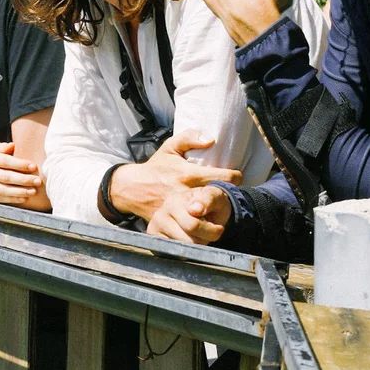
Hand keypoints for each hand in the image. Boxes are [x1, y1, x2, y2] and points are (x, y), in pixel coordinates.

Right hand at [0, 141, 42, 204]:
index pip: (5, 161)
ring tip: (33, 191)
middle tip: (38, 180)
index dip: (20, 164)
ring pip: (3, 190)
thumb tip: (13, 146)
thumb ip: (1, 147)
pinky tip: (23, 198)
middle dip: (24, 180)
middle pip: (6, 177)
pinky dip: (12, 199)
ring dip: (20, 192)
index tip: (33, 166)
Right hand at [108, 131, 241, 220]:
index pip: (223, 177)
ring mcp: (178, 210)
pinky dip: (201, 231)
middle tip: (230, 198)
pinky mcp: (172, 223)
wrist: (132, 188)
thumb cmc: (155, 167)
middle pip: (219, 201)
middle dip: (228, 200)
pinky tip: (204, 225)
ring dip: (217, 219)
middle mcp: (185, 193)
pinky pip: (191, 232)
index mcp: (188, 174)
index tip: (237, 177)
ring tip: (220, 215)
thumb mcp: (170, 147)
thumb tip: (211, 140)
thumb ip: (190, 137)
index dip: (236, 177)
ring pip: (206, 221)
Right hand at [147, 185, 233, 244]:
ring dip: (196, 246)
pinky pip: (175, 255)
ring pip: (182, 250)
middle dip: (203, 240)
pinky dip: (186, 252)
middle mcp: (160, 215)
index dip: (211, 231)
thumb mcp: (214, 196)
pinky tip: (187, 239)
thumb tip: (194, 210)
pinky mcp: (156, 242)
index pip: (193, 226)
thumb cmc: (209, 203)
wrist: (200, 209)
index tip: (218, 227)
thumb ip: (208, 199)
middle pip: (188, 241)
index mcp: (173, 201)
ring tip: (197, 234)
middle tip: (207, 231)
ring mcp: (155, 229)